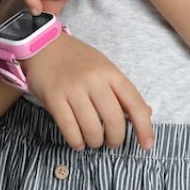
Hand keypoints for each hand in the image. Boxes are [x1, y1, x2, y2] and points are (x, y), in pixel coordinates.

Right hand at [23, 32, 152, 149]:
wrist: (43, 44)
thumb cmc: (77, 59)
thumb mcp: (104, 67)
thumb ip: (122, 91)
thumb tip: (146, 114)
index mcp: (110, 72)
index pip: (135, 104)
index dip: (144, 128)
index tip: (146, 144)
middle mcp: (93, 80)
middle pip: (114, 121)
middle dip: (115, 139)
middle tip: (110, 141)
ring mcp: (73, 88)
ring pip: (92, 129)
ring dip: (95, 142)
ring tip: (92, 139)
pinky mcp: (54, 97)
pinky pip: (70, 130)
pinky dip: (76, 142)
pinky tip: (77, 140)